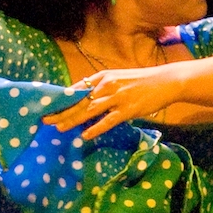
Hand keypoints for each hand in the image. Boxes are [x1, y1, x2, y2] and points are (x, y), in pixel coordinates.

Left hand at [43, 64, 184, 140]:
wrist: (166, 81)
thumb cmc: (141, 81)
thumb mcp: (118, 78)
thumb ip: (102, 87)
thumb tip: (85, 97)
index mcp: (103, 77)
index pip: (77, 88)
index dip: (62, 98)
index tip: (48, 106)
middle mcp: (107, 85)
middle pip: (80, 100)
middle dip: (61, 110)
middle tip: (46, 119)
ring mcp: (118, 98)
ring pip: (90, 110)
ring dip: (73, 120)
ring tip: (60, 128)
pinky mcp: (128, 110)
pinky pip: (108, 120)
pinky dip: (96, 128)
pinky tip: (85, 135)